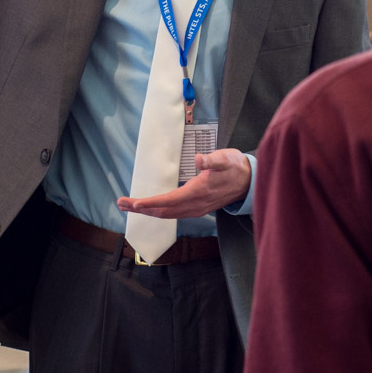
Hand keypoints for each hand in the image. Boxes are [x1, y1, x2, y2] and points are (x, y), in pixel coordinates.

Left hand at [116, 148, 251, 219]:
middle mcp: (195, 205)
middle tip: (122, 203)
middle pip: (163, 211)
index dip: (150, 203)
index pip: (169, 201)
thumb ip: (212, 160)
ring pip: (168, 214)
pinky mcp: (197, 208)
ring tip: (131, 206)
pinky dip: (160, 212)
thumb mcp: (225, 158)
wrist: (249, 181)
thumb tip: (199, 159)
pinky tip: (152, 209)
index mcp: (198, 192)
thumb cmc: (235, 167)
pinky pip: (174, 213)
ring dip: (148, 211)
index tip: (134, 203)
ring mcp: (196, 209)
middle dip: (142, 208)